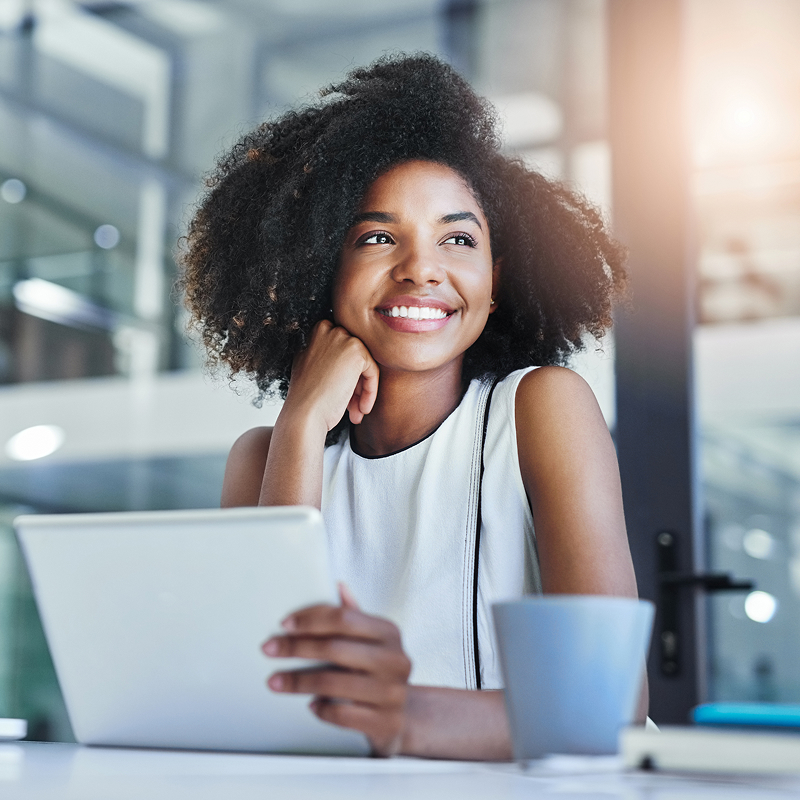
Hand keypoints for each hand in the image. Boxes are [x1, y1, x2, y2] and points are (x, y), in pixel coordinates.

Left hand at [262, 584, 411, 755]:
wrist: (404, 717)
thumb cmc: (378, 672)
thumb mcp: (372, 641)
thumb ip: (355, 616)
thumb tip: (338, 586)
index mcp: (389, 632)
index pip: (344, 618)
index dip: (311, 619)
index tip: (284, 624)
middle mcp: (394, 660)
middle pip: (334, 648)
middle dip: (296, 647)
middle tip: (269, 649)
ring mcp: (392, 692)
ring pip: (333, 683)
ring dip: (298, 681)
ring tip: (275, 681)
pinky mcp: (385, 722)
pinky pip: (341, 714)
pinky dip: (321, 709)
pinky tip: (310, 705)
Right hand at [286, 320, 379, 429]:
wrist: (304, 414)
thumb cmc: (306, 399)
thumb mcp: (310, 367)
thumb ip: (326, 356)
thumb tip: (347, 361)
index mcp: (316, 332)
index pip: (342, 351)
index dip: (344, 375)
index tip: (342, 394)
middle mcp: (328, 330)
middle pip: (354, 357)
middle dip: (355, 384)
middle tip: (352, 406)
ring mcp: (343, 338)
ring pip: (364, 365)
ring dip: (362, 391)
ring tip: (356, 412)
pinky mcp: (357, 351)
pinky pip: (372, 371)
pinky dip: (370, 392)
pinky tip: (361, 409)